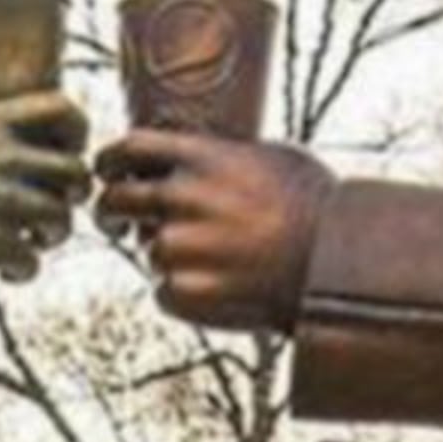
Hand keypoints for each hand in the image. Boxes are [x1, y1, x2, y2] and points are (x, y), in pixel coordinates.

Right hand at [0, 93, 91, 287]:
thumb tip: (36, 156)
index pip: (65, 108)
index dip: (76, 135)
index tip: (62, 157)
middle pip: (76, 173)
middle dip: (69, 198)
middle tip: (45, 214)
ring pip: (62, 220)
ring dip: (49, 238)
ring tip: (24, 244)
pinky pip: (33, 260)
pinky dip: (23, 271)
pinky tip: (3, 272)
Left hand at [96, 129, 332, 332]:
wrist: (335, 267)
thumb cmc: (318, 208)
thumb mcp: (273, 158)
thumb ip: (222, 155)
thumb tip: (195, 154)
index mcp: (201, 157)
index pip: (128, 148)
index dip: (109, 160)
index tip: (107, 172)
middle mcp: (182, 197)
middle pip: (115, 199)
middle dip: (110, 212)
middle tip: (117, 222)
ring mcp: (179, 246)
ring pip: (148, 251)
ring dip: (169, 257)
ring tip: (218, 262)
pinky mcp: (183, 290)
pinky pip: (164, 291)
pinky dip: (183, 293)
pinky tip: (223, 289)